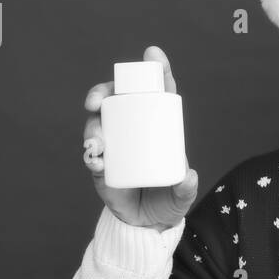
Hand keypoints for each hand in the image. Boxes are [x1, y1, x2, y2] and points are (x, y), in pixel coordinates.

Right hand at [81, 45, 198, 230]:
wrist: (146, 224)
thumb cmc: (168, 200)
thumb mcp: (181, 196)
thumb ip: (186, 188)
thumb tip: (187, 176)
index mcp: (158, 127)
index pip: (157, 93)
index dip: (156, 71)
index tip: (153, 53)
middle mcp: (132, 129)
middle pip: (117, 99)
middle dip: (104, 91)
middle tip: (97, 100)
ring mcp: (114, 144)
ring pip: (98, 122)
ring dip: (93, 126)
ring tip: (97, 141)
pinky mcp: (100, 165)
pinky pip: (90, 152)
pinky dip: (90, 153)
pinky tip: (95, 157)